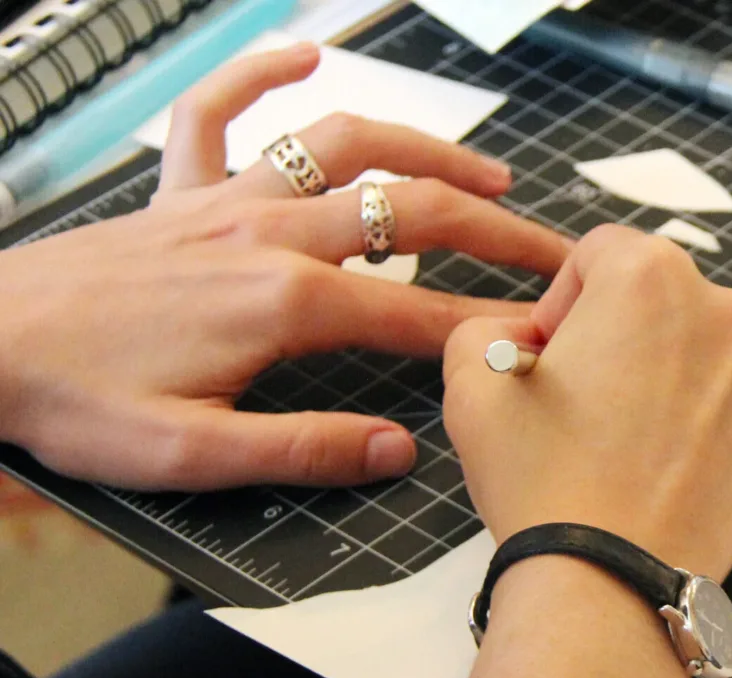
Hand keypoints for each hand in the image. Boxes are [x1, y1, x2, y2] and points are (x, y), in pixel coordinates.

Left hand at [0, 43, 571, 490]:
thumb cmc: (71, 399)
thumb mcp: (191, 457)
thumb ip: (303, 449)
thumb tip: (398, 448)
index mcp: (279, 303)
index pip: (416, 315)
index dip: (489, 327)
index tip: (543, 335)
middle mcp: (264, 233)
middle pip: (408, 213)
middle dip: (495, 233)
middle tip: (551, 254)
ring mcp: (222, 200)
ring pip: (345, 149)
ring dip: (426, 153)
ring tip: (485, 175)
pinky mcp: (176, 191)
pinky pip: (220, 110)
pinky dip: (263, 74)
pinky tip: (305, 56)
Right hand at [443, 225, 731, 579]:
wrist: (611, 579)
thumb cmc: (543, 475)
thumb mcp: (472, 381)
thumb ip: (486, 327)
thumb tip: (520, 338)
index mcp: (653, 275)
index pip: (598, 253)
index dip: (560, 300)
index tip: (543, 354)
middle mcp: (723, 311)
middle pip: (653, 297)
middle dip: (611, 332)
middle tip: (574, 395)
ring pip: (690, 348)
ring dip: (652, 373)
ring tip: (610, 436)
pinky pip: (718, 399)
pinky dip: (685, 416)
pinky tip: (646, 464)